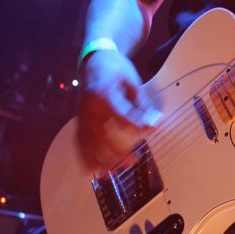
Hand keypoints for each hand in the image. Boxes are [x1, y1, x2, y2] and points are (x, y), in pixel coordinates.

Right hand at [77, 49, 160, 172]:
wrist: (95, 60)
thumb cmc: (115, 68)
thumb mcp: (132, 81)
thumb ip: (142, 103)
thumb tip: (155, 120)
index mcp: (104, 93)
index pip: (121, 114)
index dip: (136, 124)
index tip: (152, 129)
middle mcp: (89, 107)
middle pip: (100, 134)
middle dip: (114, 152)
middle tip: (131, 161)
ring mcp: (82, 114)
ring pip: (87, 141)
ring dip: (98, 159)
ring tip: (110, 173)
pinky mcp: (80, 119)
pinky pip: (79, 140)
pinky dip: (84, 156)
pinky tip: (90, 170)